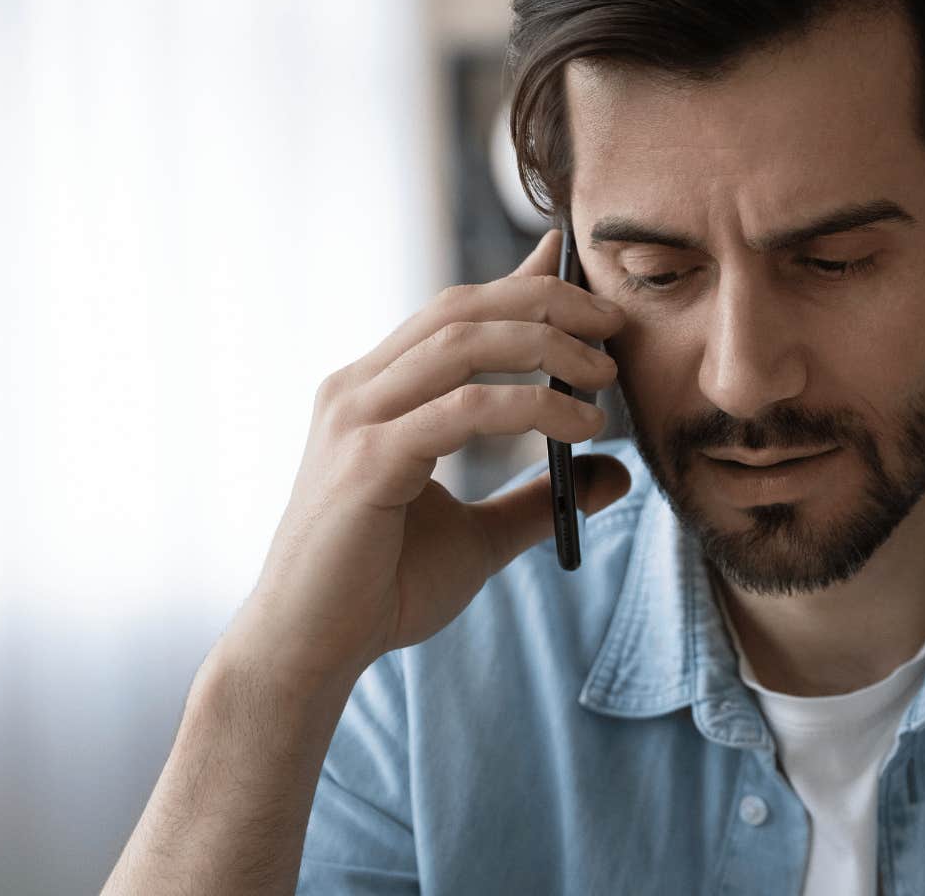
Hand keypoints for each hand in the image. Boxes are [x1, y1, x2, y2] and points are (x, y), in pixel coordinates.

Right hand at [226, 227, 631, 689]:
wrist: (309, 653)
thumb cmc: (379, 591)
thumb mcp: (478, 536)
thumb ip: (537, 498)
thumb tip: (616, 473)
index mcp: (374, 392)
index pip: (454, 311)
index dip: (520, 281)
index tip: (581, 272)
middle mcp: (358, 390)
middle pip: (462, 308)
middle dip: (546, 299)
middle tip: (615, 321)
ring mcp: (356, 420)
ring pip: (462, 341)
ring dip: (546, 344)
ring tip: (605, 374)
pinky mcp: (368, 461)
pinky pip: (464, 409)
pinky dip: (532, 408)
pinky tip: (580, 427)